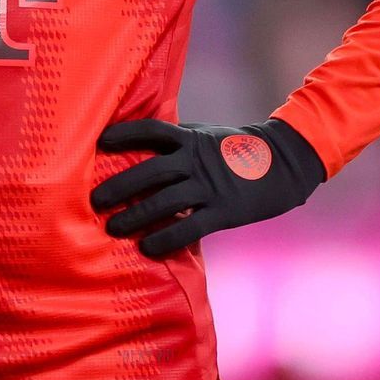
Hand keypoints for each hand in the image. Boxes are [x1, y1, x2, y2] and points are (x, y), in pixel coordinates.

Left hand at [90, 117, 324, 258]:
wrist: (285, 163)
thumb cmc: (239, 149)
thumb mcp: (207, 136)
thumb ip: (178, 138)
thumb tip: (142, 140)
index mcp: (191, 139)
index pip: (152, 130)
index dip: (125, 134)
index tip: (101, 142)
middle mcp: (196, 161)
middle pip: (150, 171)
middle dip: (119, 186)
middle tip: (94, 201)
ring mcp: (210, 186)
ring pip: (164, 202)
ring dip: (135, 216)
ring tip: (113, 228)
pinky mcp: (223, 211)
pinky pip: (189, 227)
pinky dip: (165, 239)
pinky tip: (147, 249)